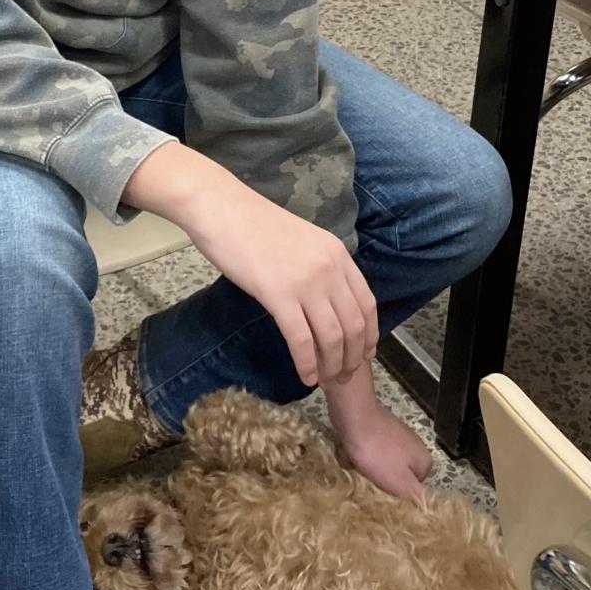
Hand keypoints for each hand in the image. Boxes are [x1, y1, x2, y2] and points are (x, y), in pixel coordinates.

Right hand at [123, 142, 376, 386]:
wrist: (221, 208)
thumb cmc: (252, 223)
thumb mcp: (302, 240)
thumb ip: (320, 266)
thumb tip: (325, 298)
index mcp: (337, 254)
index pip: (366, 303)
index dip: (369, 335)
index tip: (364, 354)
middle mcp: (329, 268)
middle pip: (354, 325)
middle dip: (353, 357)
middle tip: (345, 377)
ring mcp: (305, 282)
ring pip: (332, 337)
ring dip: (332, 365)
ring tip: (326, 381)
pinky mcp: (278, 295)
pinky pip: (301, 339)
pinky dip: (306, 363)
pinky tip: (305, 376)